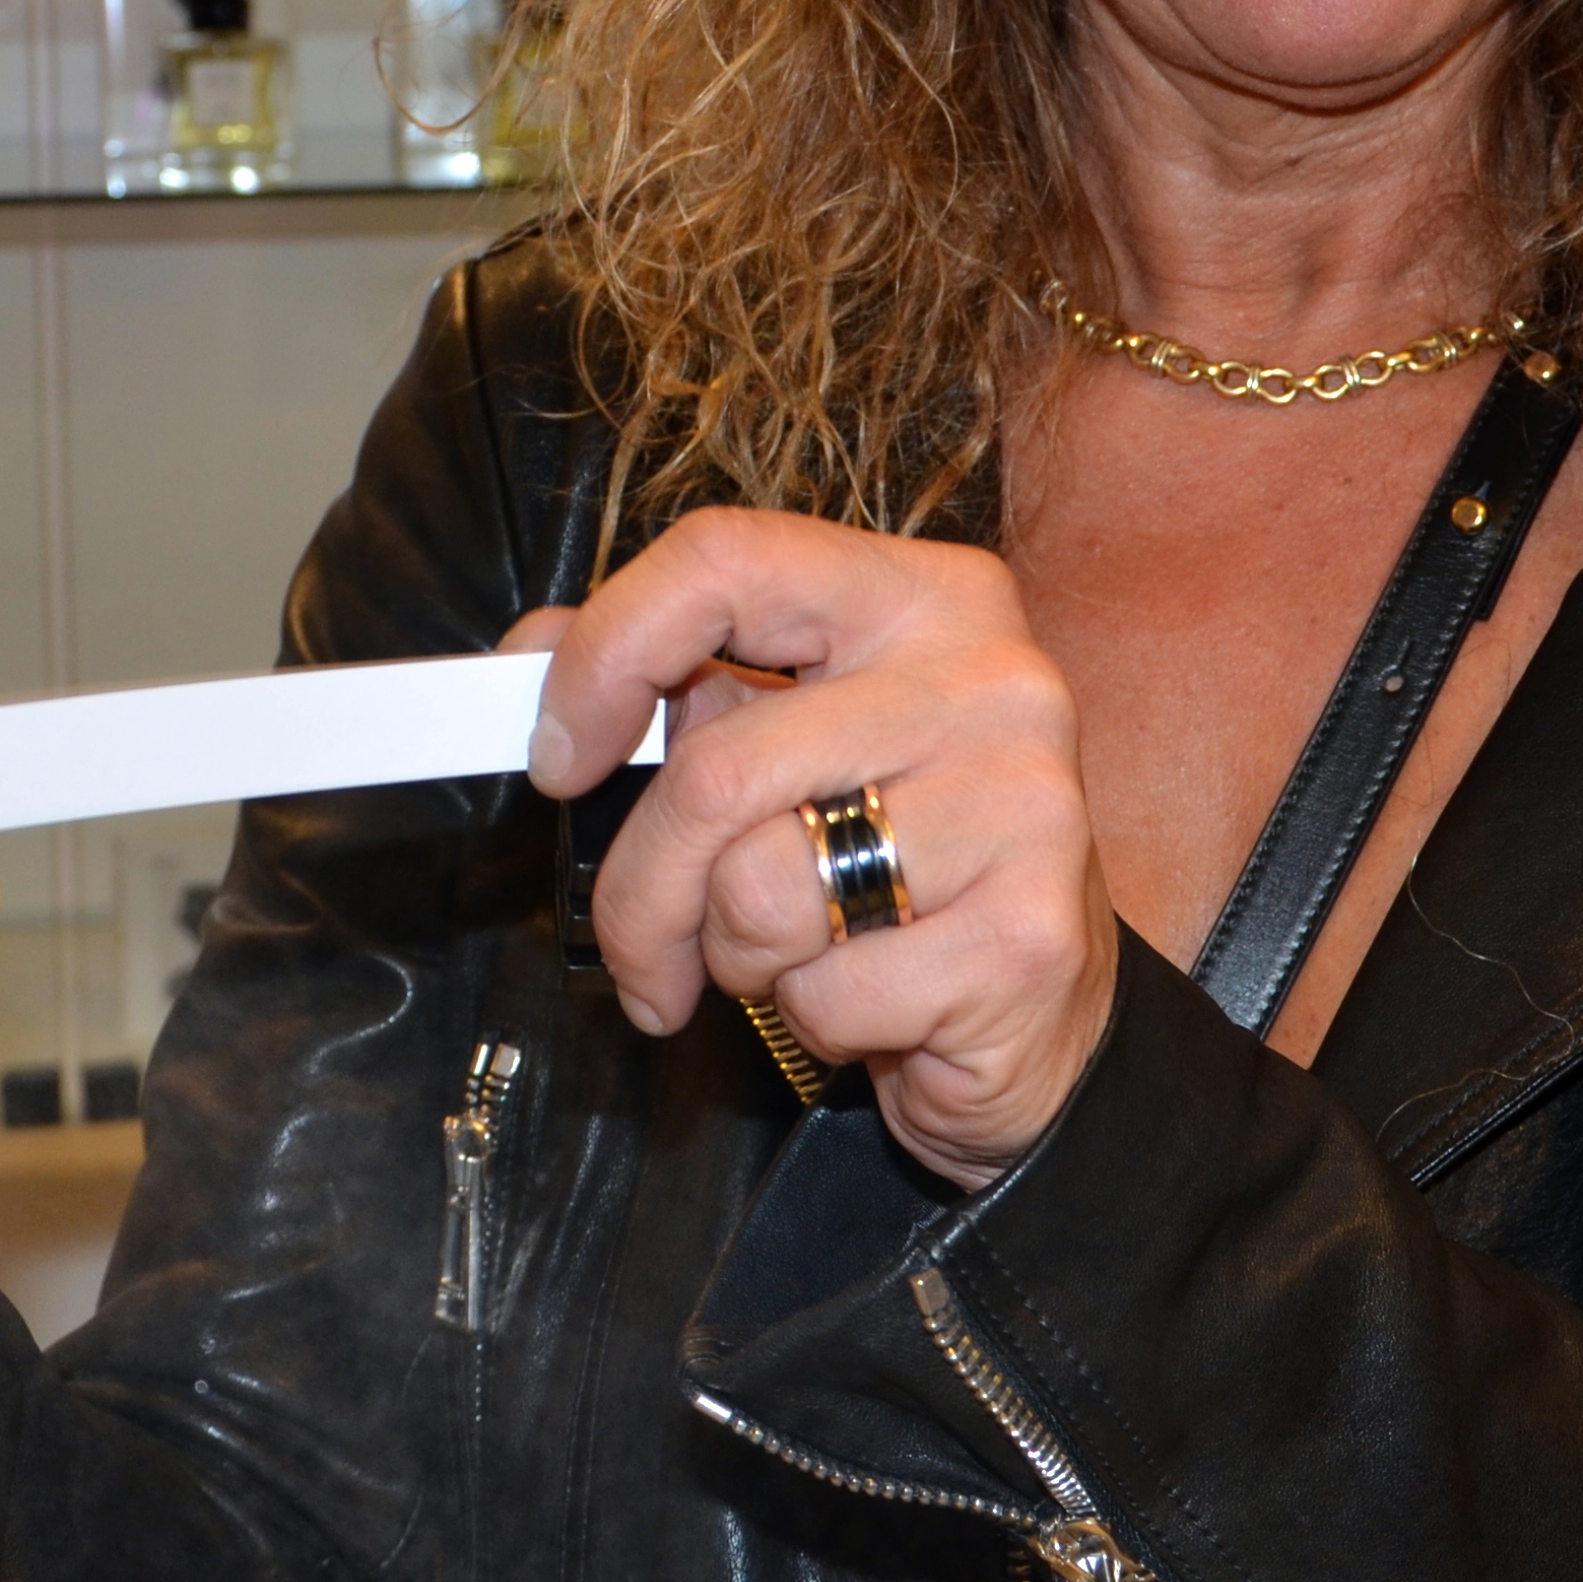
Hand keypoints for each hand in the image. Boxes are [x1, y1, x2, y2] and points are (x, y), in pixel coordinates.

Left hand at [520, 512, 1116, 1188]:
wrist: (1047, 1013)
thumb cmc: (904, 865)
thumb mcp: (790, 745)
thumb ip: (677, 684)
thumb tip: (535, 653)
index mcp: (925, 596)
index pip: (728, 560)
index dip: (610, 654)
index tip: (558, 755)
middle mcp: (991, 679)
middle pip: (717, 768)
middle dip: (642, 892)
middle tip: (639, 950)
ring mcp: (1023, 804)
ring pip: (759, 891)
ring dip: (735, 957)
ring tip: (797, 955)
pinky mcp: (1028, 935)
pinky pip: (826, 992)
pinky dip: (812, 1022)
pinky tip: (875, 1002)